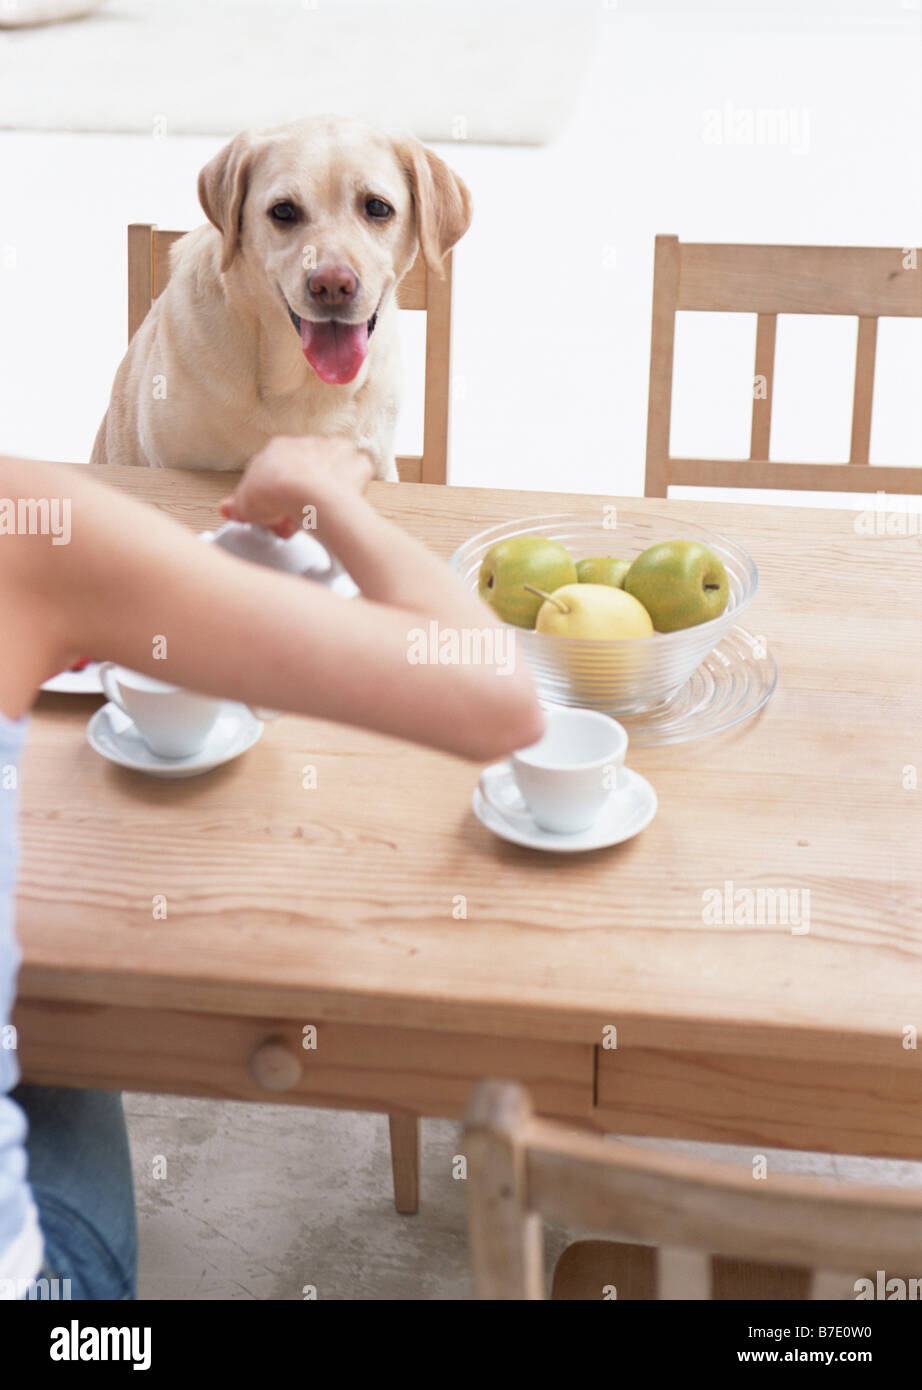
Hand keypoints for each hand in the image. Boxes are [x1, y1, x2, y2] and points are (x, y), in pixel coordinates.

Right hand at [219, 436, 374, 537]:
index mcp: (277, 449)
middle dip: (298, 499)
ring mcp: (331, 451)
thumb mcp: (245, 505)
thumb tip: (228, 508)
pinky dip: (352, 488)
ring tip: (318, 518)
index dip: (274, 499)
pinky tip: (343, 503)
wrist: (307, 493)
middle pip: (304, 474)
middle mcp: (305, 445)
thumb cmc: (275, 494)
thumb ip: (238, 506)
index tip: (276, 517)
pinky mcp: (354, 462)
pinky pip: (356, 473)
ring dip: (324, 492)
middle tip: (295, 523)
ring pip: (329, 472)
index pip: (275, 474)